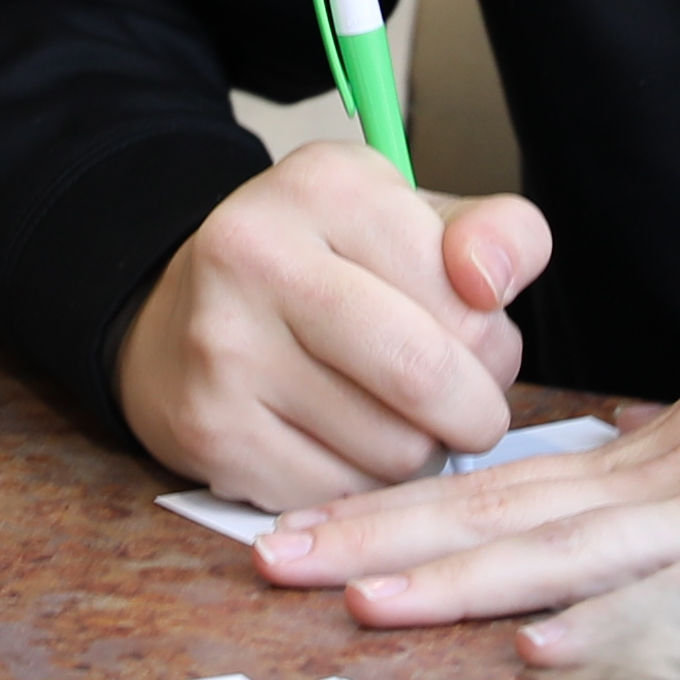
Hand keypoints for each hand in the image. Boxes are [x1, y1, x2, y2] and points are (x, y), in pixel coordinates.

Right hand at [117, 138, 549, 505]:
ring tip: (396, 419)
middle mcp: (258, 254)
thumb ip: (496, 235)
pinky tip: (343, 446)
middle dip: (474, 412)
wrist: (182, 317)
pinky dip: (363, 487)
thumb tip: (490, 281)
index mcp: (325, 186)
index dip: (496, 342)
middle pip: (423, 375)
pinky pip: (339, 494)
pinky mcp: (209, 430)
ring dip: (420, 452)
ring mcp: (223, 346)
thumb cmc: (327, 271)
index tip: (479, 346)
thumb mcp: (414, 224)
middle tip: (467, 410)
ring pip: (391, 449)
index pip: (464, 295)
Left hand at [252, 220, 679, 651]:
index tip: (304, 530)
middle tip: (271, 556)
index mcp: (641, 468)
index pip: (492, 494)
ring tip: (361, 597)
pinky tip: (540, 645)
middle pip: (494, 516)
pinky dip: (608, 621)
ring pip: (560, 551)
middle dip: (378, 539)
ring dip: (456, 580)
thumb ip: (670, 484)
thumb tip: (611, 506)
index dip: (393, 512)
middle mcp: (656, 489)